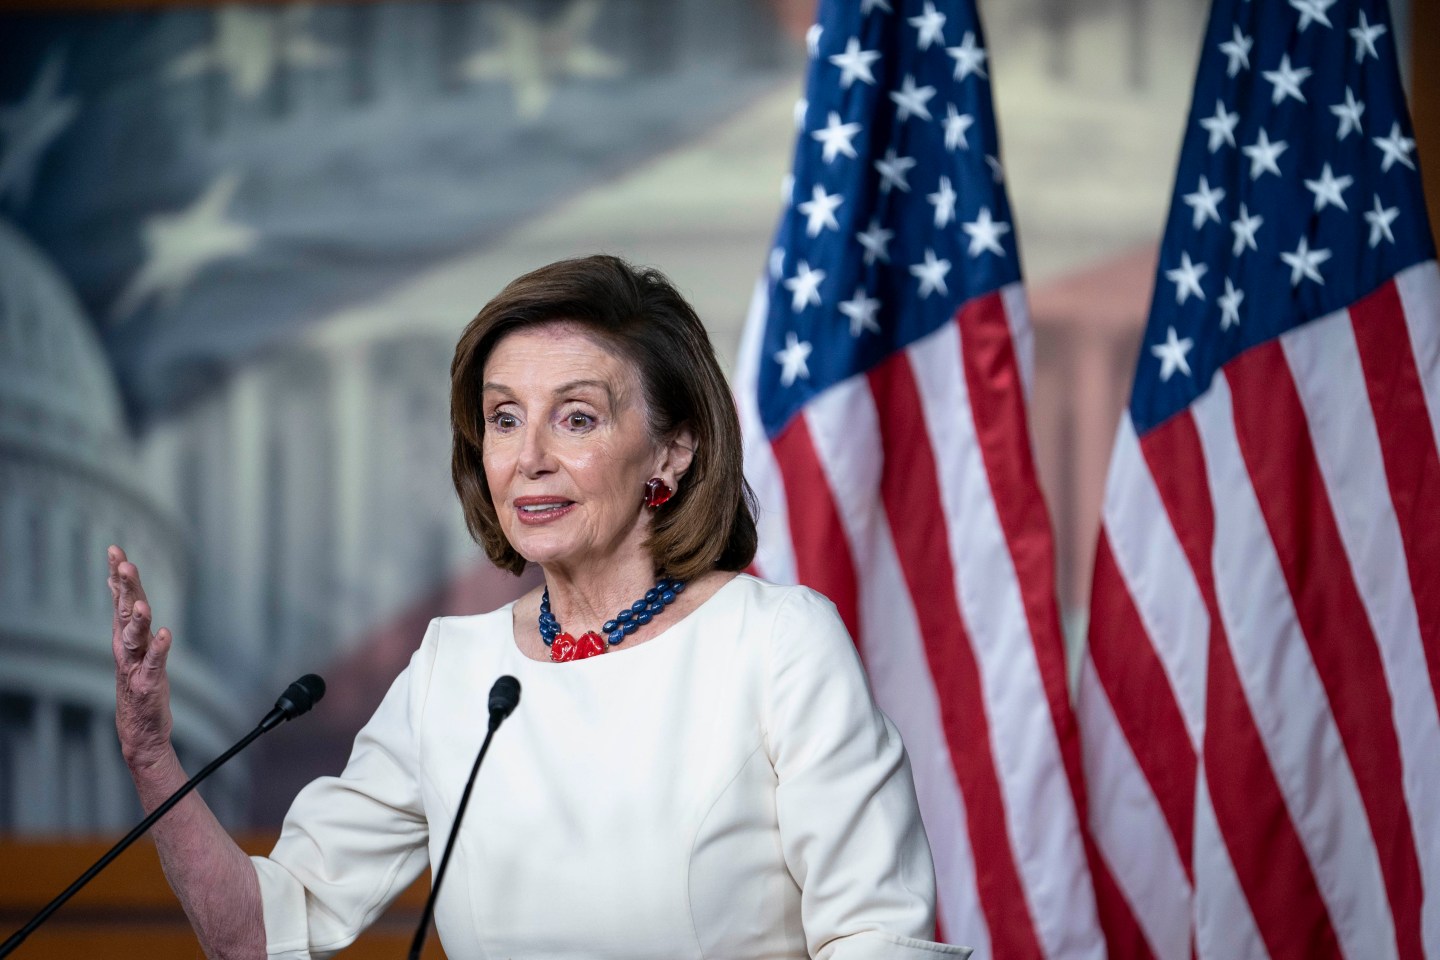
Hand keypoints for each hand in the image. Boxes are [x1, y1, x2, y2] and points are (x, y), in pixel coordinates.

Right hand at [109, 545, 176, 772]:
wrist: (140, 730)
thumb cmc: (139, 683)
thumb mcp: (133, 646)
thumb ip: (130, 617)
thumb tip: (125, 588)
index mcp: (124, 636)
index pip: (121, 599)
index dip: (117, 575)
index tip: (115, 550)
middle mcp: (126, 648)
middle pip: (125, 611)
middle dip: (126, 587)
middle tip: (125, 563)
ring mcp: (135, 665)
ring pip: (135, 638)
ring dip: (139, 620)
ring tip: (143, 604)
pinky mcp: (149, 683)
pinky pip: (154, 663)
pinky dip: (159, 649)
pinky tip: (165, 634)